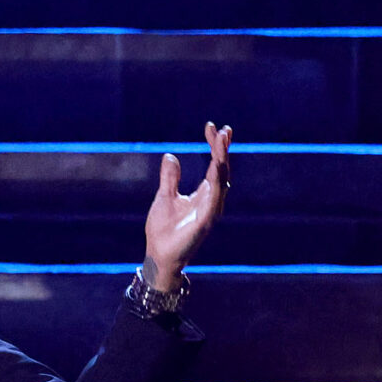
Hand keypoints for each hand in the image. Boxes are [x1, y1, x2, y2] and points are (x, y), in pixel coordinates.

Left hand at [143, 122, 232, 292]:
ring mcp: (211, 210)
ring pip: (221, 180)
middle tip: (222, 130)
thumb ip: (170, 178)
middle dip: (222, 149)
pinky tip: (217, 167)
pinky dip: (216, 183)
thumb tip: (171, 156)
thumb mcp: (164, 197)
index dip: (214, 146)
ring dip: (222, 160)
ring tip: (221, 141)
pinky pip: (214, 199)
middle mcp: (212, 199)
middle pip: (222, 169)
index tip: (212, 127)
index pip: (214, 164)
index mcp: (203, 193)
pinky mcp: (205, 221)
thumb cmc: (163, 229)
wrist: (158, 255)